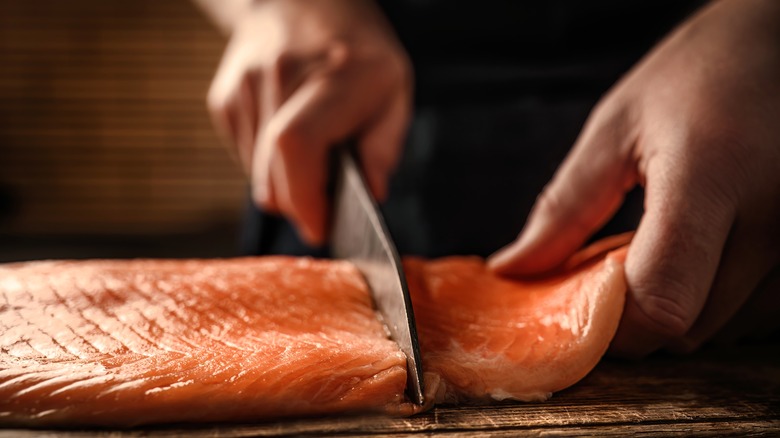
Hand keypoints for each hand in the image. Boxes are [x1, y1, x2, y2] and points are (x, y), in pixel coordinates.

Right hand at [207, 0, 411, 243]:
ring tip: (312, 155)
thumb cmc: (358, 52)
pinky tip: (287, 136)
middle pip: (271, 175)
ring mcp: (244, 85)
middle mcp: (279, 76)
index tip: (323, 227)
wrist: (303, 2)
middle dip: (300, 206)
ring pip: (255, 175)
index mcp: (333, 76)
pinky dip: (266, 165)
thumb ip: (384, 146)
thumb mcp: (393, 91)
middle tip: (325, 206)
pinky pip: (243, 158)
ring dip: (284, 184)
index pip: (296, 145)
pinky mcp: (224, 98)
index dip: (305, 198)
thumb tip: (371, 196)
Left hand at [488, 0, 779, 355]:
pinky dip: (723, 303)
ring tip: (658, 258)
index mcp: (711, 177)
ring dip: (682, 313)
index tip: (577, 313)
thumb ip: (563, 208)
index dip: (610, 327)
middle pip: (690, 327)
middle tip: (607, 284)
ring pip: (729, 328)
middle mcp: (774, 215)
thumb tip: (512, 270)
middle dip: (637, 322)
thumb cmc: (698, 72)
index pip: (660, 299)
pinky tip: (703, 261)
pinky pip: (764, 311)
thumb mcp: (616, 128)